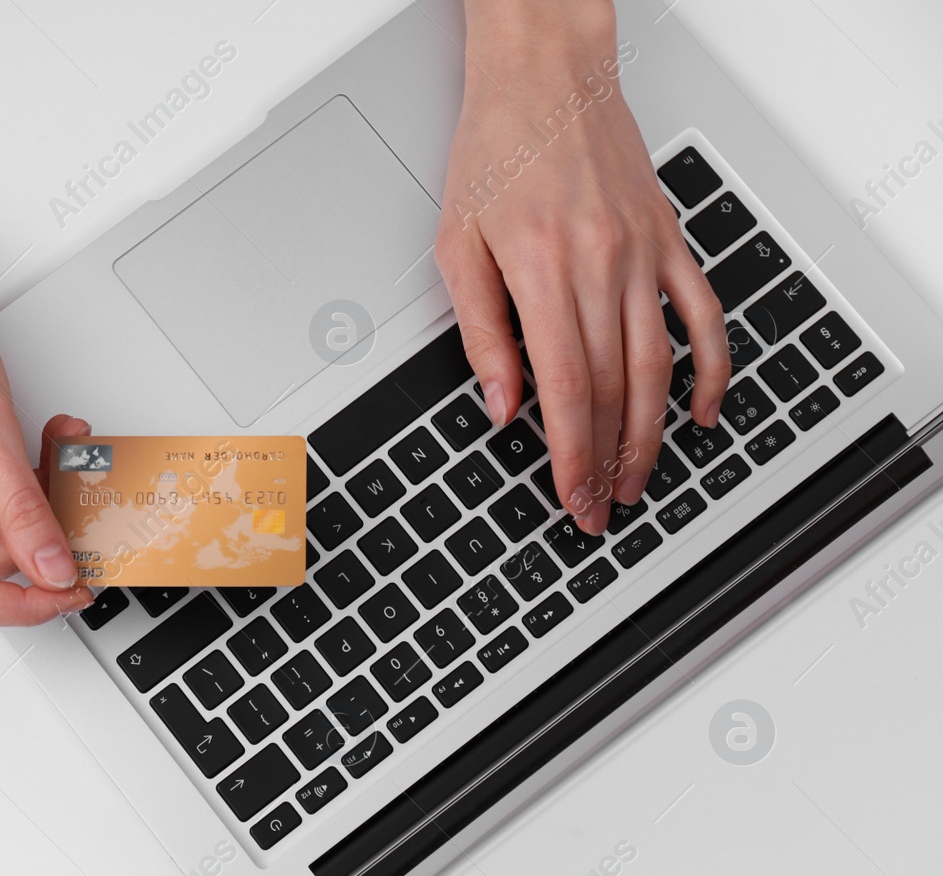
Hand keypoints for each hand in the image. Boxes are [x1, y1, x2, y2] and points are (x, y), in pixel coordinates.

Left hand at [438, 0, 728, 534]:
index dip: (570, 454)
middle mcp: (602, 266)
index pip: (566, 389)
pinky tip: (700, 412)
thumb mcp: (456, 244)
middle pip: (614, 389)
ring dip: (651, 434)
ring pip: (658, 365)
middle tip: (600, 507)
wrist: (546, 78)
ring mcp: (643, 255)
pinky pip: (701, 315)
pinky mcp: (667, 241)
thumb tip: (500, 404)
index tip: (571, 495)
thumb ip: (480, 331)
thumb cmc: (495, 149)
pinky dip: (708, 369)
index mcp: (544, 270)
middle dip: (607, 460)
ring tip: (638, 479)